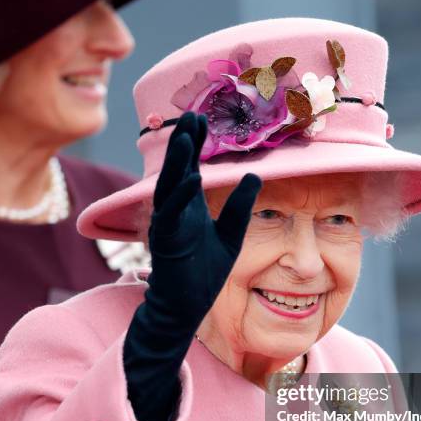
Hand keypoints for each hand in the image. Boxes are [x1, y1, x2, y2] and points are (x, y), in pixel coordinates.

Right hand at [147, 111, 261, 326]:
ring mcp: (169, 226)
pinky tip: (192, 178)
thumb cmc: (205, 272)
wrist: (186, 306)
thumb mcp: (231, 235)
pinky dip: (179, 197)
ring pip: (169, 187)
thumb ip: (239, 207)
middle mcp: (177, 212)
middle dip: (184, 144)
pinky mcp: (165, 243)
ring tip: (185, 136)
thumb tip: (255, 175)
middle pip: (178, 170)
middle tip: (191, 114)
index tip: (203, 118)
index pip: (192, 168)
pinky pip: (170, 216)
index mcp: (191, 208)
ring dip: (176, 162)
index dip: (196, 144)